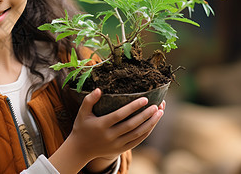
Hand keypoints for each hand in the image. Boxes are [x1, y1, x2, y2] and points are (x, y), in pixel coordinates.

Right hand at [49, 89, 164, 173]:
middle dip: (146, 115)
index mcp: (101, 125)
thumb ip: (89, 100)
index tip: (145, 99)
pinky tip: (153, 123)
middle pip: (132, 125)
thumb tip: (99, 89)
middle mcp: (110, 136)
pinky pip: (137, 141)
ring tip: (160, 112)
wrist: (80, 149)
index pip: (120, 115)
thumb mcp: (82, 113)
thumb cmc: (81, 127)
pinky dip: (146, 132)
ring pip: (137, 134)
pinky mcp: (120, 150)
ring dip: (150, 123)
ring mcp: (116, 144)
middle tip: (157, 105)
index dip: (133, 107)